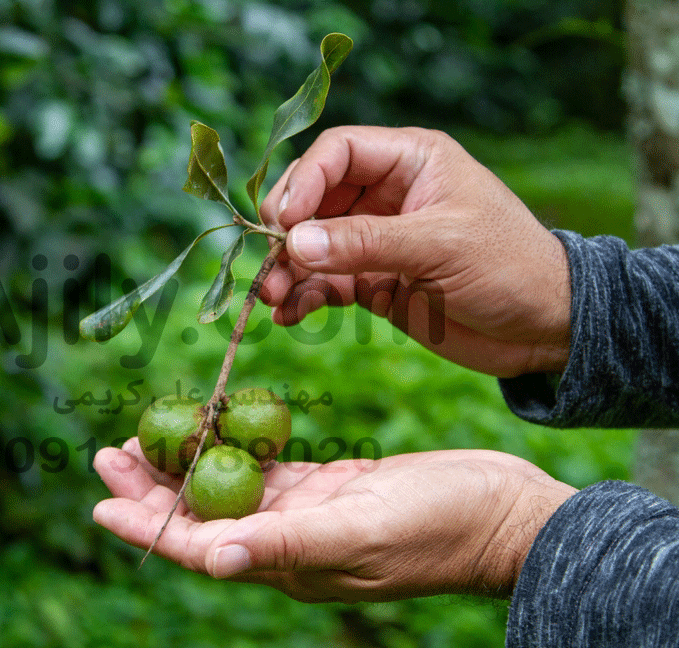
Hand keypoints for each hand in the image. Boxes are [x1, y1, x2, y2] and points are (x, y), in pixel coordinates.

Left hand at [92, 438, 575, 602]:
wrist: (504, 513)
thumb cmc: (441, 527)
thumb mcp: (361, 531)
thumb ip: (288, 546)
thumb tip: (214, 559)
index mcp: (289, 564)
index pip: (200, 548)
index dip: (146, 527)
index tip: (100, 502)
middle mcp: (289, 544)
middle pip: (203, 515)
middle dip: (152, 488)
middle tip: (107, 452)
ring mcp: (309, 515)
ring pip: (230, 488)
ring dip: (186, 464)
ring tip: (144, 435)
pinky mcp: (330, 487)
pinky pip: (269, 468)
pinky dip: (236, 447)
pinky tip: (212, 426)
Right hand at [259, 126, 571, 377]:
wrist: (543, 329)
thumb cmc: (509, 267)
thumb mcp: (439, 246)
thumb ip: (365, 243)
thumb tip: (295, 243)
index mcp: (411, 160)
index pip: (338, 152)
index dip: (304, 181)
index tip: (285, 222)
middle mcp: (387, 193)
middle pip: (314, 198)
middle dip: (287, 229)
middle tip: (271, 260)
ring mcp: (376, 239)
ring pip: (312, 244)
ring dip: (287, 270)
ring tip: (272, 298)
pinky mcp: (373, 280)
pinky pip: (324, 282)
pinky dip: (303, 297)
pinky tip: (288, 316)